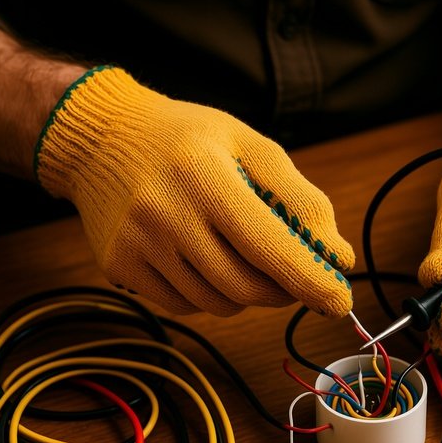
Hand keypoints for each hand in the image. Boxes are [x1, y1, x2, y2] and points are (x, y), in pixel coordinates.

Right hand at [35, 67, 353, 316]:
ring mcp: (137, 244)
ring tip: (241, 253)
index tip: (341, 303)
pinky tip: (203, 258)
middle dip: (283, 289)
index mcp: (204, 175)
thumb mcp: (252, 147)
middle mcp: (165, 213)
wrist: (100, 136)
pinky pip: (186, 306)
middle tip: (293, 273)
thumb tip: (338, 257)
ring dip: (246, 292)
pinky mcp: (120, 266)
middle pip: (246, 287)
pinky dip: (209, 293)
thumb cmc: (189, 141)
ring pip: (218, 303)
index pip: (268, 245)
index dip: (310, 280)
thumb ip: (300, 200)